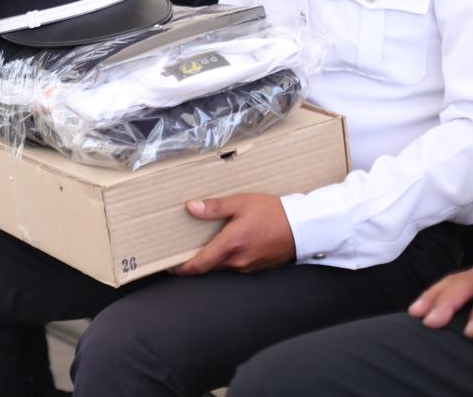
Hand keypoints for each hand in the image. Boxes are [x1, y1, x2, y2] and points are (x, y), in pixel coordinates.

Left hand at [170, 193, 296, 275]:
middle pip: (208, 267)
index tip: (170, 266)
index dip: (181, 269)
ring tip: (204, 244)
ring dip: (212, 259)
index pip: (199, 265)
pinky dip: (227, 258)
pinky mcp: (257, 267)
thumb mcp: (241, 203)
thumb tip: (191, 207)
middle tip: (181, 251)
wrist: (303, 227)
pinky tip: (228, 245)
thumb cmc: (274, 213)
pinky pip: (235, 265)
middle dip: (194, 262)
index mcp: (231, 245)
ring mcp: (248, 266)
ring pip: (222, 266)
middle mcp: (238, 261)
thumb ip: (215, 207)